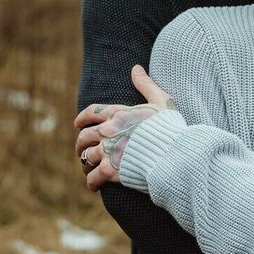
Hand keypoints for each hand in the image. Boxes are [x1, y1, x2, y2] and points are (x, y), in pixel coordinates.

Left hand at [74, 65, 176, 190]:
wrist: (175, 154)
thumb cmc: (171, 128)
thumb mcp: (162, 102)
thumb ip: (147, 85)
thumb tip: (136, 68)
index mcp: (119, 114)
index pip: (92, 112)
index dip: (83, 118)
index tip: (78, 123)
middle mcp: (109, 132)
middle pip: (84, 137)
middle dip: (81, 144)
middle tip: (81, 150)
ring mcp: (109, 151)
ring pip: (86, 157)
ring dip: (85, 163)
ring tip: (88, 168)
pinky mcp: (111, 171)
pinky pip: (93, 177)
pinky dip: (91, 182)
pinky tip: (94, 185)